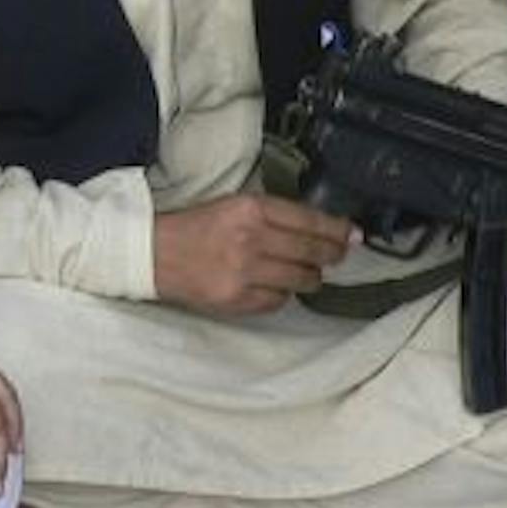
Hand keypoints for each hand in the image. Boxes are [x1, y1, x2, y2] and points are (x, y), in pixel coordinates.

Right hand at [153, 193, 354, 316]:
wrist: (152, 253)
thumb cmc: (195, 227)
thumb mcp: (233, 206)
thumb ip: (275, 215)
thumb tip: (325, 229)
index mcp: (250, 208)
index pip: (310, 220)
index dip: (338, 230)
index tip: (354, 234)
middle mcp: (251, 238)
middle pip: (314, 252)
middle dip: (332, 254)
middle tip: (337, 255)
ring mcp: (245, 272)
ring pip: (303, 279)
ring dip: (308, 276)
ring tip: (300, 271)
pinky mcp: (238, 299)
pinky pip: (280, 301)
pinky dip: (282, 294)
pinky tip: (271, 285)